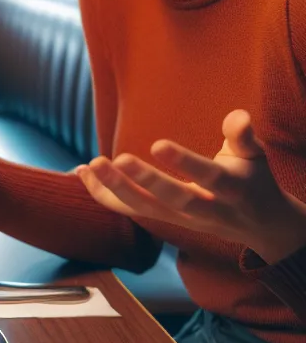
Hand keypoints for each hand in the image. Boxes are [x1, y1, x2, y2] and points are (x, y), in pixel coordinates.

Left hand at [75, 109, 305, 263]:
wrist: (261, 226)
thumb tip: (239, 116)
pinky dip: (104, 195)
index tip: (157, 144)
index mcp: (234, 189)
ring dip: (116, 190)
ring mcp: (184, 220)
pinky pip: (131, 211)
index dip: (185, 163)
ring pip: (147, 210)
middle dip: (145, 182)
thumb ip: (243, 136)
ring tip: (90, 165)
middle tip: (116, 159)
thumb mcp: (255, 156)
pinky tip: (80, 173)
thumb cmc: (252, 179)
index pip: (209, 177)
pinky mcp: (165, 220)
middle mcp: (208, 210)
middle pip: (175, 200)